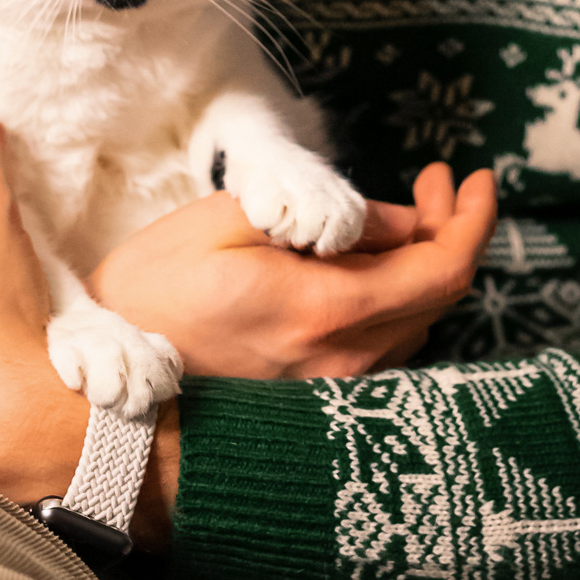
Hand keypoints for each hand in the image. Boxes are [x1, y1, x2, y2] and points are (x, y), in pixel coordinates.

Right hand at [89, 161, 497, 381]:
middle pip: (439, 296)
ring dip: (425, 263)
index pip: (442, 269)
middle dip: (451, 229)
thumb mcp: (230, 219)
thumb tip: (396, 217)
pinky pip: (385, 345)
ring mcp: (333, 390)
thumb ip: (324, 212)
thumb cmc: (155, 291)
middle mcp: (343, 361)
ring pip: (416, 323)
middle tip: (436, 181)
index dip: (473, 219)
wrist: (104, 388)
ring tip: (407, 214)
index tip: (475, 177)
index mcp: (325, 310)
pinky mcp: (317, 401)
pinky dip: (398, 298)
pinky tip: (373, 266)